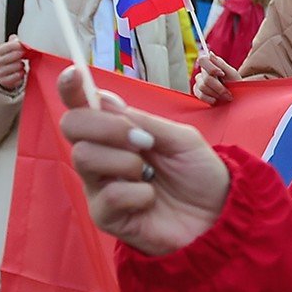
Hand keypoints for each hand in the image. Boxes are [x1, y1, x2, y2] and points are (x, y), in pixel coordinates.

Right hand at [0, 38, 27, 93]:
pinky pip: (8, 80)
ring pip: (4, 70)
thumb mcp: (13, 49)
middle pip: (1, 60)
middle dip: (13, 56)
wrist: (9, 73)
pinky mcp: (3, 82)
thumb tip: (14, 37)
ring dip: (15, 67)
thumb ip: (13, 43)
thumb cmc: (12, 58)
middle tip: (23, 54)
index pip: (0, 49)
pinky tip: (22, 73)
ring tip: (23, 65)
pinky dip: (17, 76)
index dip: (10, 46)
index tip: (20, 45)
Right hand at [56, 68, 229, 256]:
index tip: (75, 75)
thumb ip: (144, 121)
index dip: (72, 89)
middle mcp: (102, 155)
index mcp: (118, 131)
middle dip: (107, 127)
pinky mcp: (105, 216)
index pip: (82, 107)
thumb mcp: (181, 138)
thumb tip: (103, 101)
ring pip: (85, 158)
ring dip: (126, 161)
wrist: (220, 214)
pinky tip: (150, 199)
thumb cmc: (199, 173)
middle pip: (72, 127)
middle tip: (143, 140)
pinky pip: (108, 195)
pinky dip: (137, 193)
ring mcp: (99, 186)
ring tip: (150, 173)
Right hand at [192, 51, 236, 104]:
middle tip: (228, 93)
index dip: (211, 68)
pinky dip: (209, 99)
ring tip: (224, 96)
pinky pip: (199, 95)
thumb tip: (210, 53)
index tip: (222, 74)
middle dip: (218, 87)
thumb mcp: (232, 73)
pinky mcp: (198, 91)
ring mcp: (199, 81)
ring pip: (202, 87)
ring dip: (215, 94)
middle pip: (205, 78)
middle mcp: (204, 71)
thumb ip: (220, 63)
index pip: (202, 59)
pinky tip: (216, 100)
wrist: (236, 96)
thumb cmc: (235, 83)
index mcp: (212, 63)